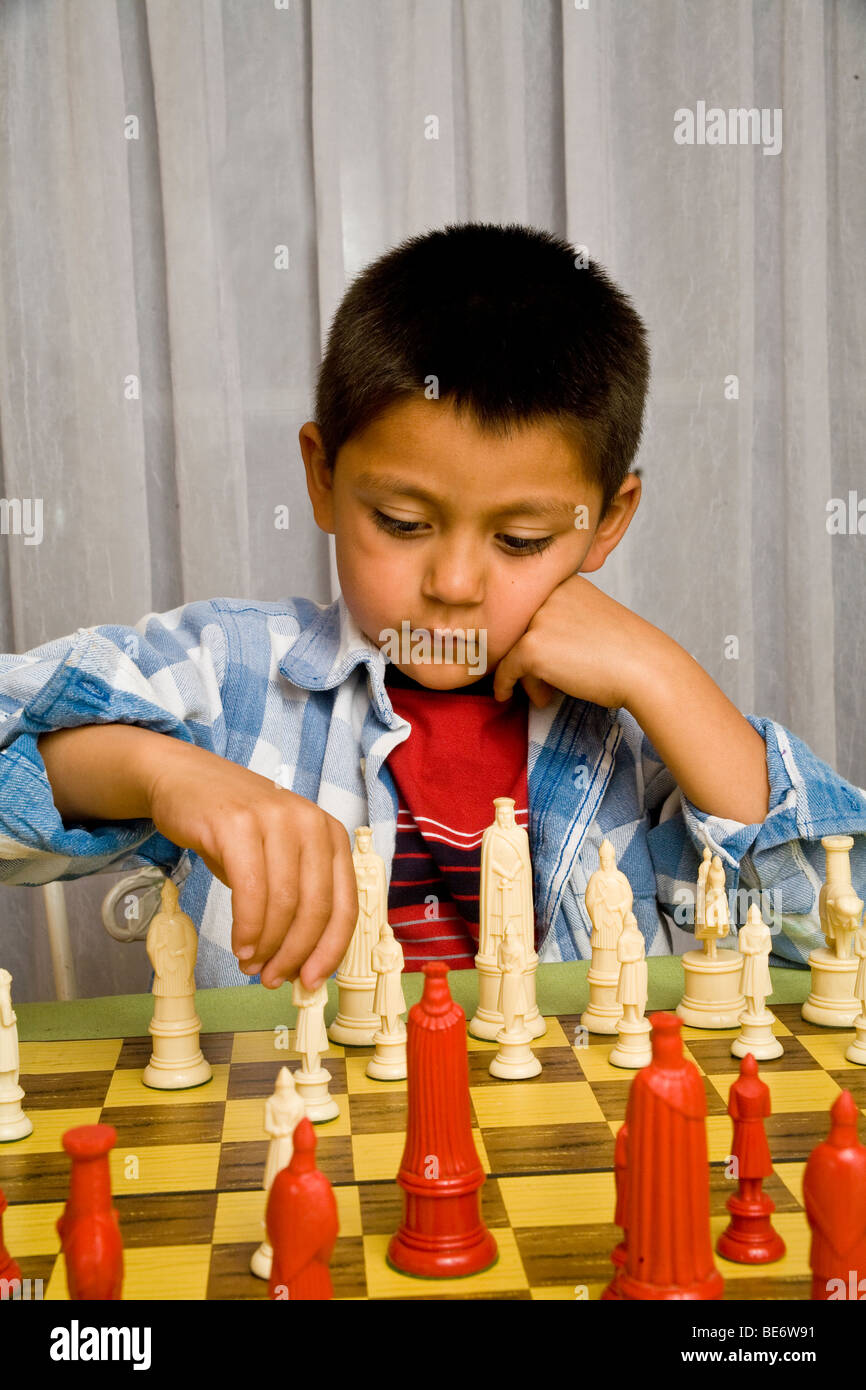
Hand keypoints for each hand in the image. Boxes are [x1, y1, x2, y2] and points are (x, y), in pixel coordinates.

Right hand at [147, 742, 357, 989]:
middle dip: (296, 954)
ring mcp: (275, 819)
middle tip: (274, 979)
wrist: (187, 780)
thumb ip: (297, 901)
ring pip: (283, 903)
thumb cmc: (236, 829)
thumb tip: (302, 963)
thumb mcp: (279, 858)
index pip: (345, 904)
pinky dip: (247, 928)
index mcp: (331, 834)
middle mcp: (310, 822)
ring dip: (268, 946)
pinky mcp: (237, 824)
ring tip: (252, 964)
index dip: (330, 950)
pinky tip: (240, 945)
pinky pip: (250, 890)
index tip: (313, 982)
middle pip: (315, 908)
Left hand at [492, 573, 659, 709]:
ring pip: (514, 651)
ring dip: (528, 676)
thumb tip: (524, 645)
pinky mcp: (531, 646)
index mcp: (566, 583)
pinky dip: (504, 684)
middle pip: (521, 630)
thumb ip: (561, 621)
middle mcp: (549, 594)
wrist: (645, 669)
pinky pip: (506, 669)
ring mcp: (538, 619)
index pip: (533, 611)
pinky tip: (506, 695)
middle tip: (547, 682)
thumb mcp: (592, 619)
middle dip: (530, 659)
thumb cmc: (626, 653)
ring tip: (548, 694)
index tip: (540, 659)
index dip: (535, 639)